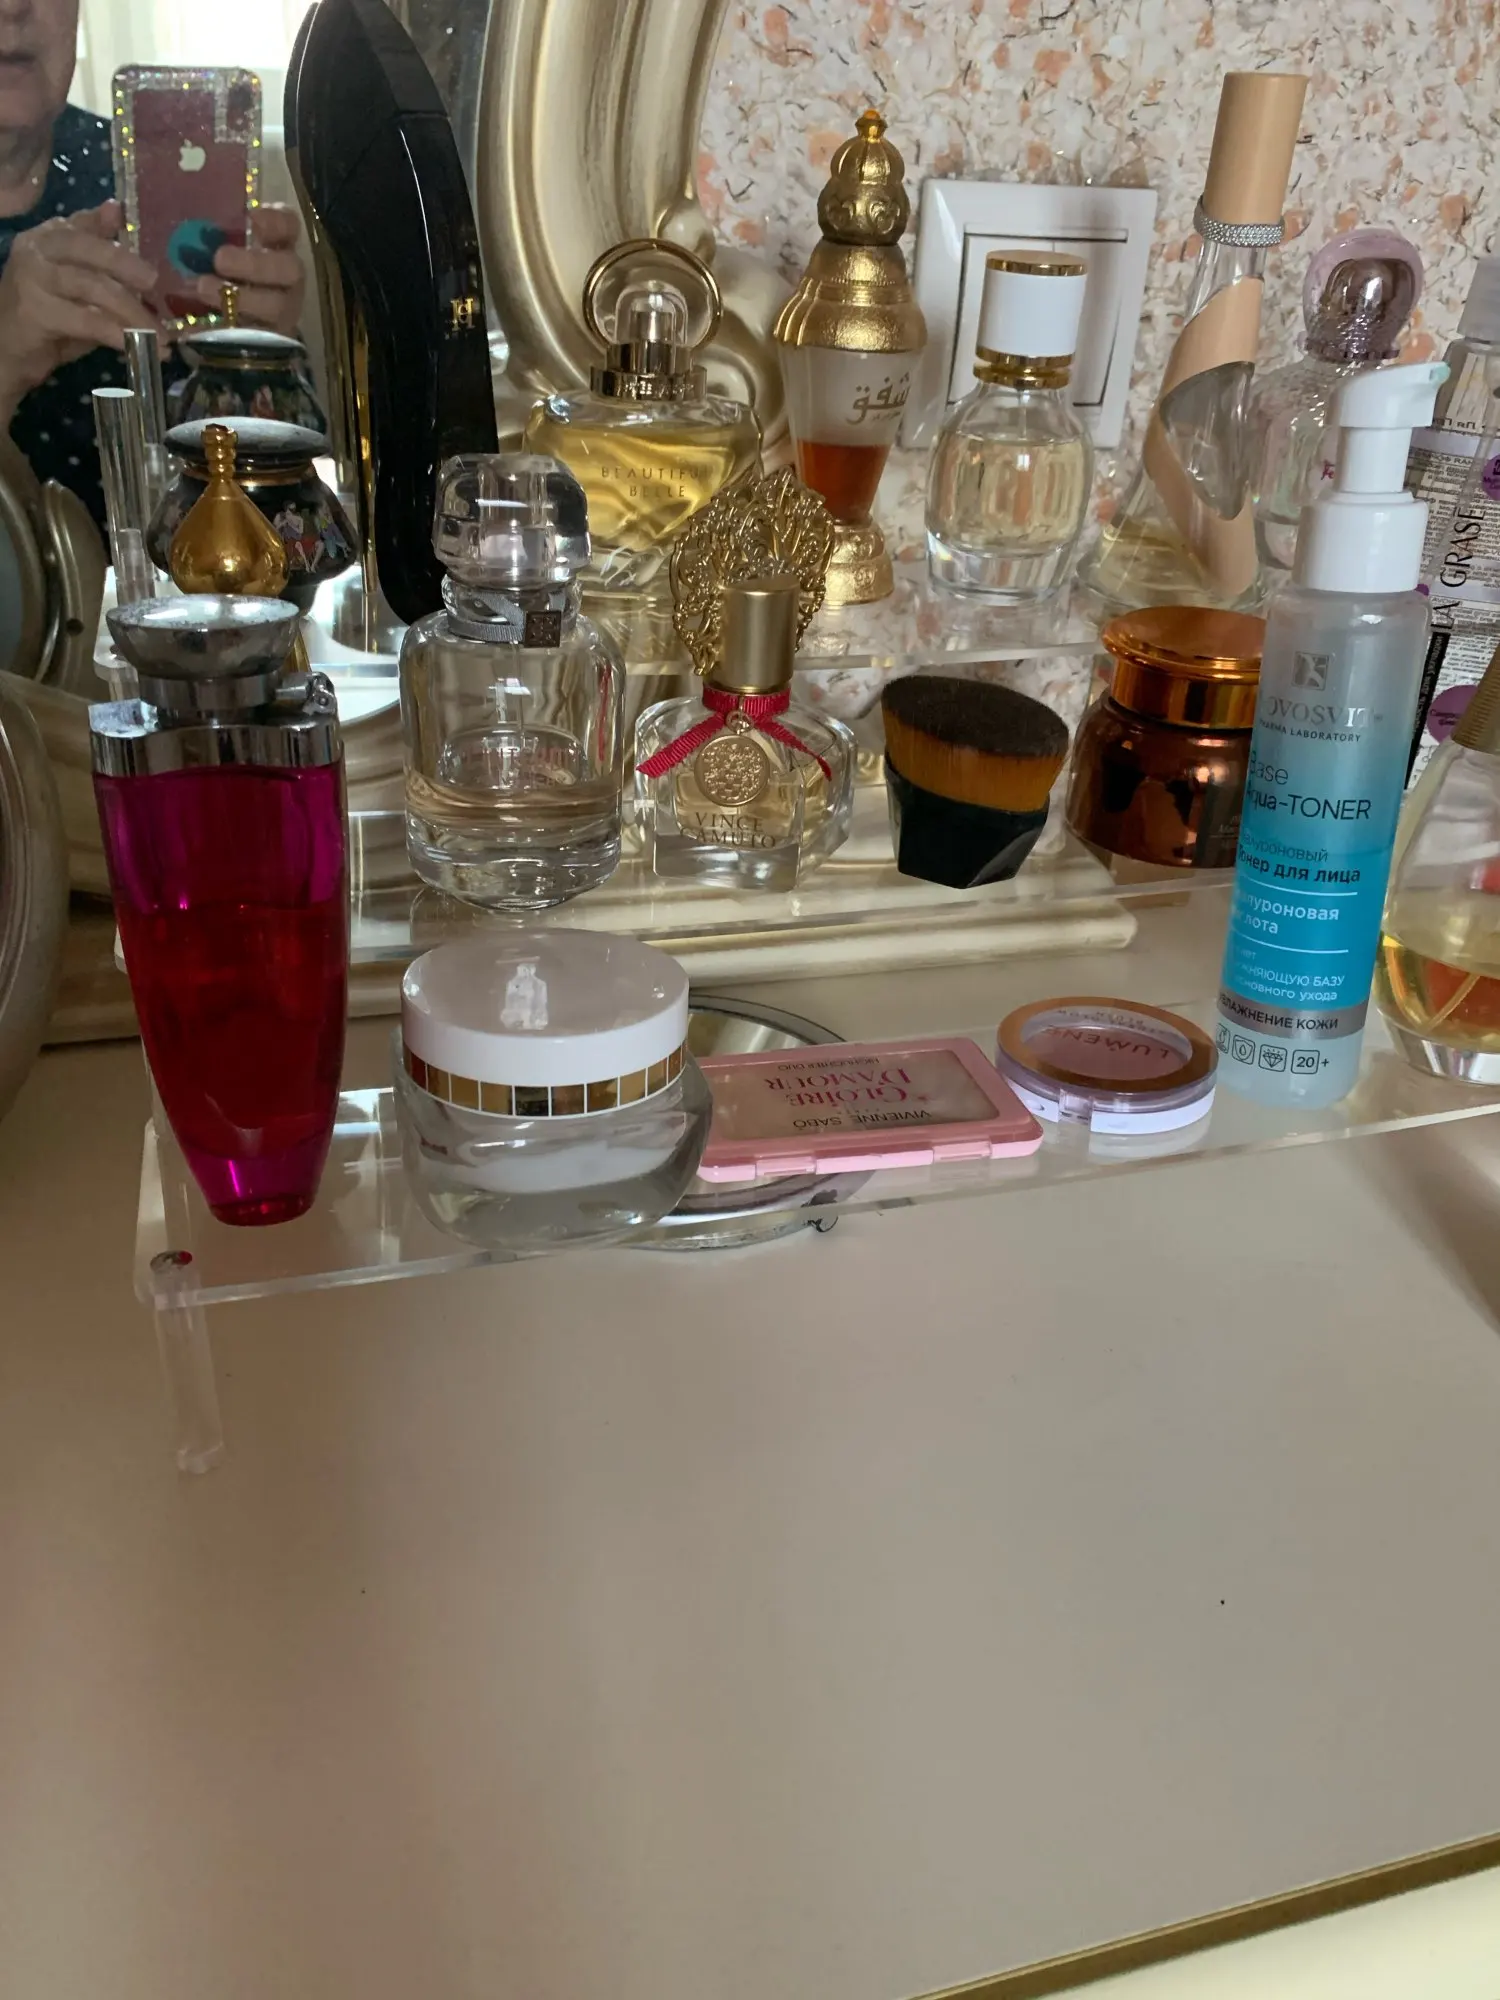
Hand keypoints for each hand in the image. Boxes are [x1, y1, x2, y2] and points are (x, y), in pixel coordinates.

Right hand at [0, 200, 157, 418]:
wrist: (7, 353)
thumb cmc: (47, 321)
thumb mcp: (77, 289)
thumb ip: (98, 261)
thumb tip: (125, 227)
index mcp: (46, 239)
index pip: (81, 226)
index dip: (107, 229)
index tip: (126, 222)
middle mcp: (35, 251)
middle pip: (90, 251)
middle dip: (128, 267)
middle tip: (155, 284)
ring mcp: (32, 279)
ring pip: (93, 287)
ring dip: (132, 312)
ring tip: (160, 334)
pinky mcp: (35, 312)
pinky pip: (87, 320)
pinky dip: (116, 333)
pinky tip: (135, 345)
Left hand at [201, 205, 305, 335]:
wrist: (213, 322)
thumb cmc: (209, 269)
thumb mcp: (210, 246)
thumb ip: (207, 235)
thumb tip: (176, 218)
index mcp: (274, 246)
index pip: (288, 226)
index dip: (276, 222)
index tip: (253, 218)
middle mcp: (286, 278)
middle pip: (289, 268)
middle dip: (255, 263)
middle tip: (220, 259)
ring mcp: (282, 310)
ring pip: (277, 305)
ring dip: (242, 297)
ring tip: (204, 288)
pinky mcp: (270, 340)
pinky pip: (257, 336)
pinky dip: (230, 326)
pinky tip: (203, 320)